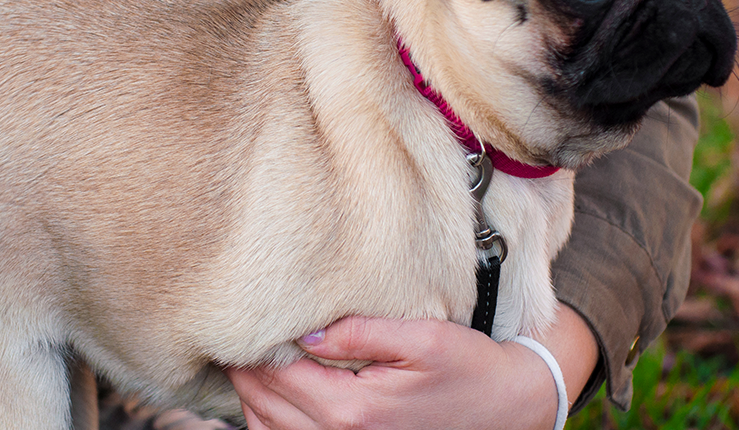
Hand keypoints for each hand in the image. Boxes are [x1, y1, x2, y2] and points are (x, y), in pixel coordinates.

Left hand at [226, 305, 597, 429]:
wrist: (509, 406)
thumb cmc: (469, 367)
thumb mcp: (423, 339)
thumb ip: (361, 333)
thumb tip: (306, 334)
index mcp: (353, 410)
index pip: (277, 378)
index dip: (251, 349)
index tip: (235, 320)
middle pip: (264, 406)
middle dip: (243, 371)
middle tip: (230, 335)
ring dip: (250, 398)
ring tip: (245, 361)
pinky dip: (270, 421)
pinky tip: (270, 396)